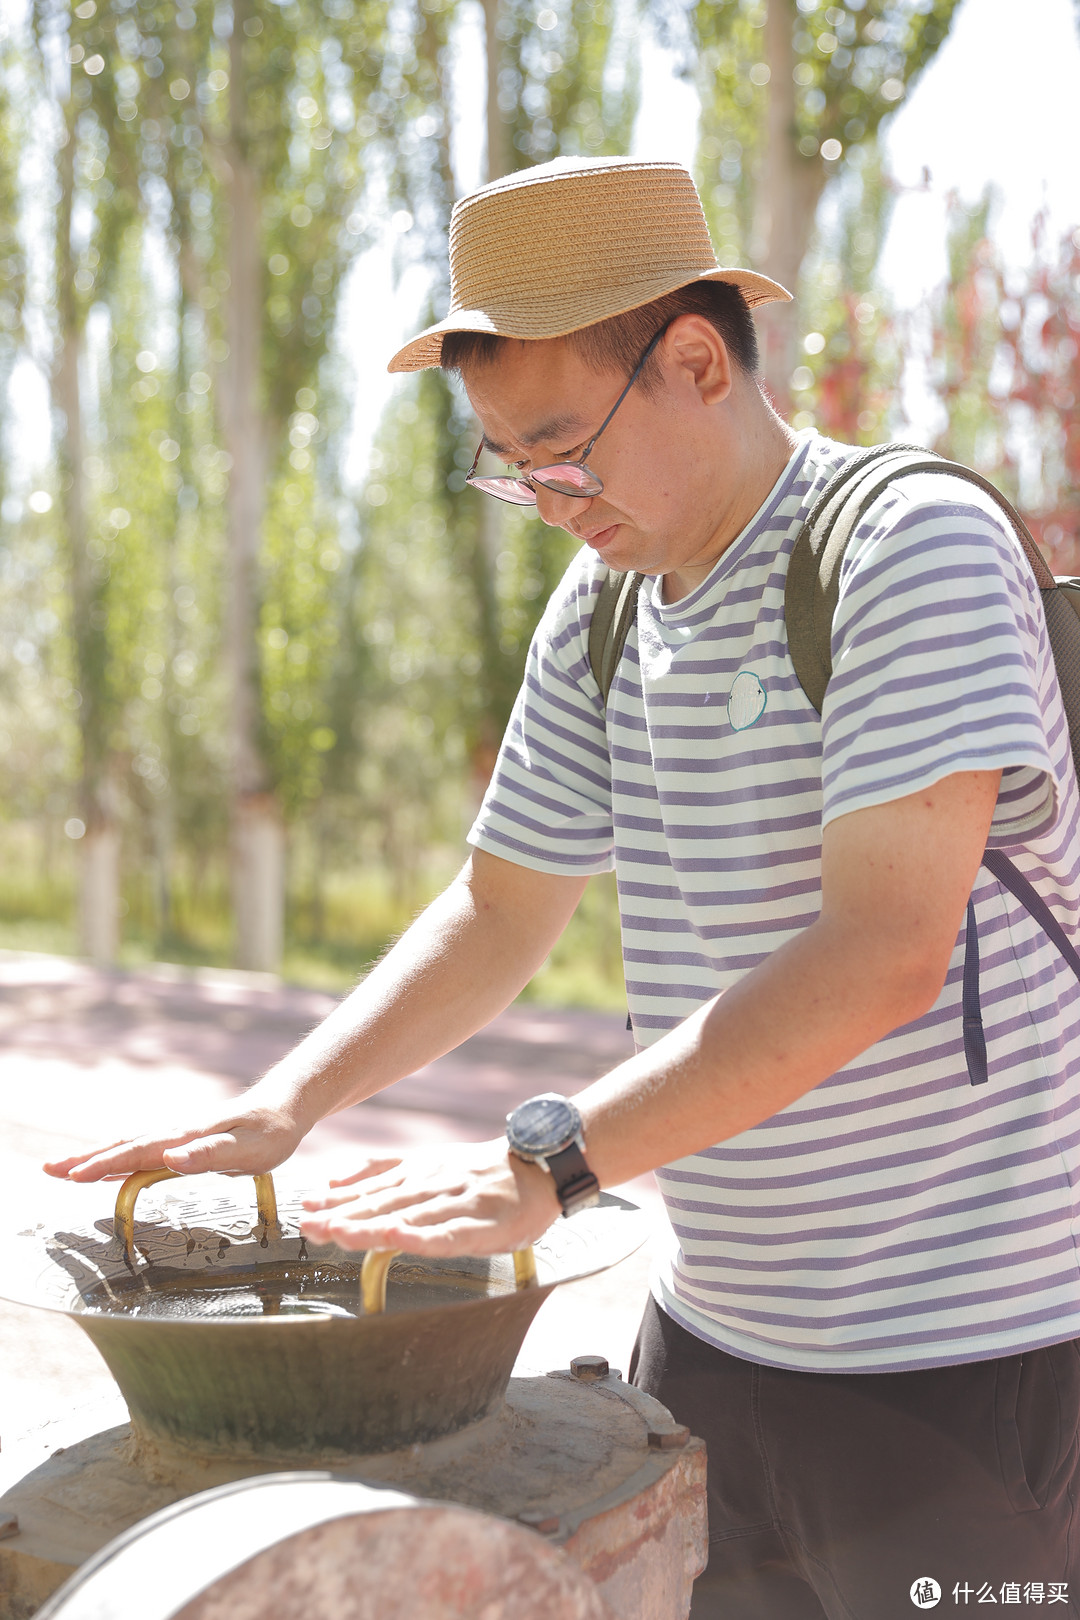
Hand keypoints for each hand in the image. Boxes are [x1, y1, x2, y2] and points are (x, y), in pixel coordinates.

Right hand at [42, 1099, 305, 1182]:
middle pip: (123, 1147)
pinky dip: (117, 1156)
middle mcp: (176, 1134)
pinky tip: (107, 1166)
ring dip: (95, 1157)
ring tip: (63, 1168)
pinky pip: (143, 1149)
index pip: (137, 1152)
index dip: (104, 1165)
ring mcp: (178, 1136)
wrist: (287, 1106)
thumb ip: (210, 1155)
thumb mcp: (248, 1149)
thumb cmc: (271, 1131)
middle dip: (85, 1159)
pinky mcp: (185, 1140)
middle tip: (48, 1170)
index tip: (74, 1176)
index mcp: (186, 1137)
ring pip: (129, 1145)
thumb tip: (171, 1158)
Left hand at [299, 1139, 561, 1257]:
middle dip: (345, 1216)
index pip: (372, 1189)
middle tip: (311, 1227)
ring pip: (410, 1217)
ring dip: (373, 1226)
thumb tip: (329, 1181)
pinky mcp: (483, 1225)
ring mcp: (457, 1204)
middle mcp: (433, 1184)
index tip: (306, 1211)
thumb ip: (380, 1170)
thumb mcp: (428, 1161)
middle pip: (385, 1204)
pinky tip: (398, 1239)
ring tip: (340, 1233)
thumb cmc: (479, 1172)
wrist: (540, 1166)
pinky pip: (449, 1234)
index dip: (338, 1202)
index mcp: (418, 1171)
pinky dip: (422, 1236)